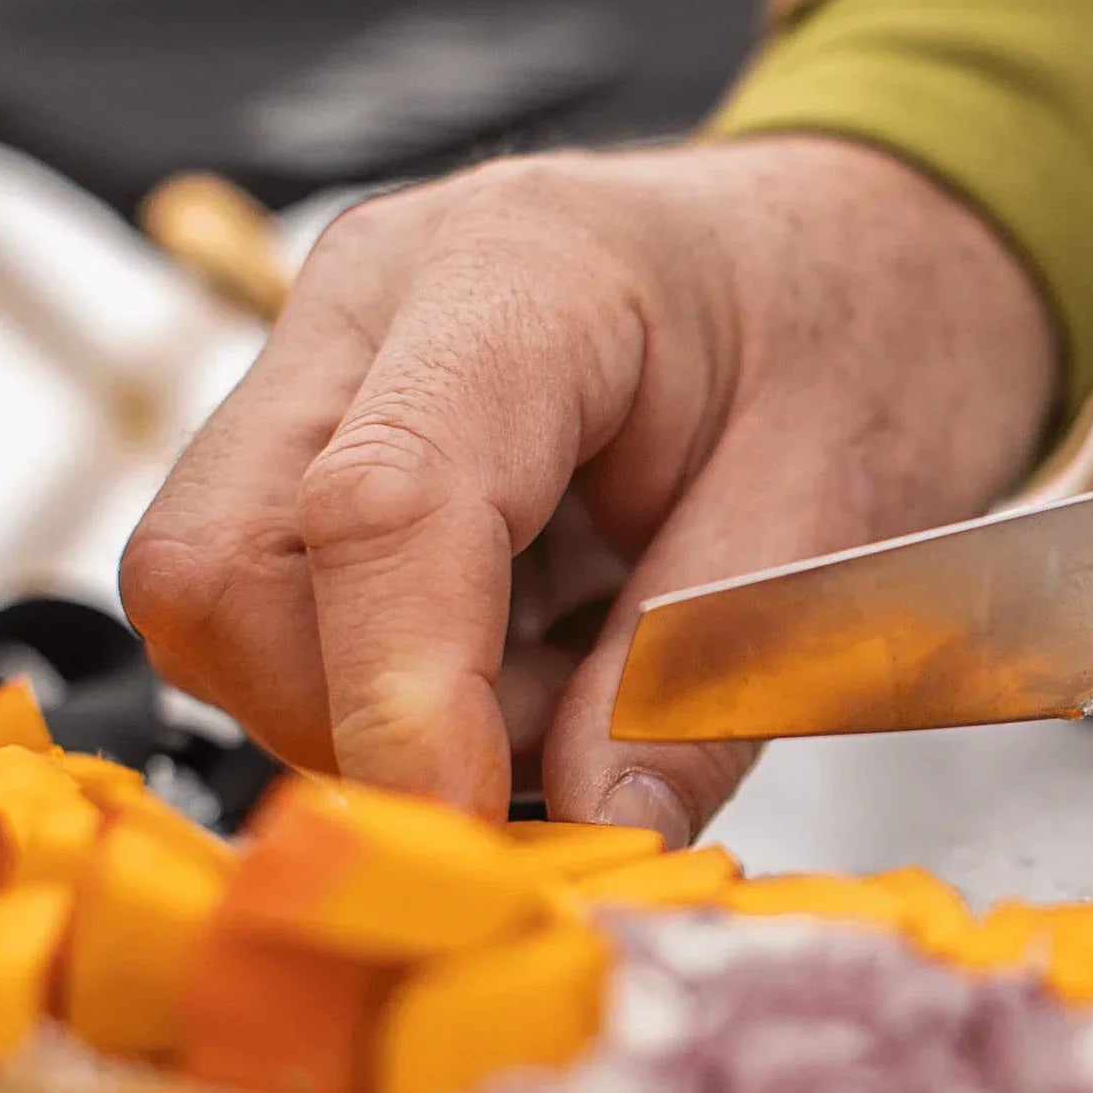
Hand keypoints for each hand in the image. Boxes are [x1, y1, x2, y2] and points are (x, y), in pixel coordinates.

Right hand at [121, 139, 1055, 836]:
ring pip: (235, 596)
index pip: (380, 504)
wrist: (862, 248)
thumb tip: (596, 831)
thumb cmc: (860, 335)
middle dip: (360, 720)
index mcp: (524, 276)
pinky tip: (539, 652)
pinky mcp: (342, 430)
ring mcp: (341, 361)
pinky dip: (405, 679)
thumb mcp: (834, 511)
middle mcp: (383, 301)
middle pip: (230, 563)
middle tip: (551, 758)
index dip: (404, 705)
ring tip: (573, 682)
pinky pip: (292, 600)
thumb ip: (702, 676)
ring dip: (386, 708)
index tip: (472, 844)